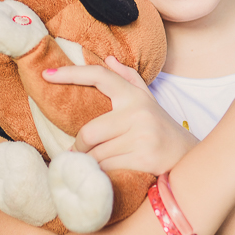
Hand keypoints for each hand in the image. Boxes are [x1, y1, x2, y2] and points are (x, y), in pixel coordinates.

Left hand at [41, 57, 197, 174]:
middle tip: (78, 155)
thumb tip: (108, 59)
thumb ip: (128, 80)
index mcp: (134, 96)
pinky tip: (105, 175)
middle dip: (80, 148)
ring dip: (90, 164)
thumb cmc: (161, 129)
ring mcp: (142, 135)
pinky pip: (107, 168)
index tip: (46, 75)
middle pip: (89, 132)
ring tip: (92, 166)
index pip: (99, 76)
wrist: (188, 157)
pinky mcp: (143, 157)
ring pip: (96, 154)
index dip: (71, 74)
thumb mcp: (147, 101)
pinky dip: (100, 174)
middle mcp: (138, 112)